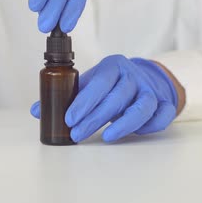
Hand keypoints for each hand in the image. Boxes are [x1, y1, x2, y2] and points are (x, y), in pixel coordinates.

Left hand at [31, 55, 178, 142]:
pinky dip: (150, 125)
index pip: (99, 83)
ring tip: (106, 137)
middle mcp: (133, 75)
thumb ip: (66, 95)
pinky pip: (162, 115)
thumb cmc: (111, 84)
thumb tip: (37, 110)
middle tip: (77, 133)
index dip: (84, 101)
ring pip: (141, 107)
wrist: (144, 78)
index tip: (69, 118)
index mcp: (113, 66)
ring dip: (124, 124)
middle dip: (95, 117)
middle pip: (116, 97)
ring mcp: (151, 89)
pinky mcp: (164, 103)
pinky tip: (135, 133)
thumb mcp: (90, 83)